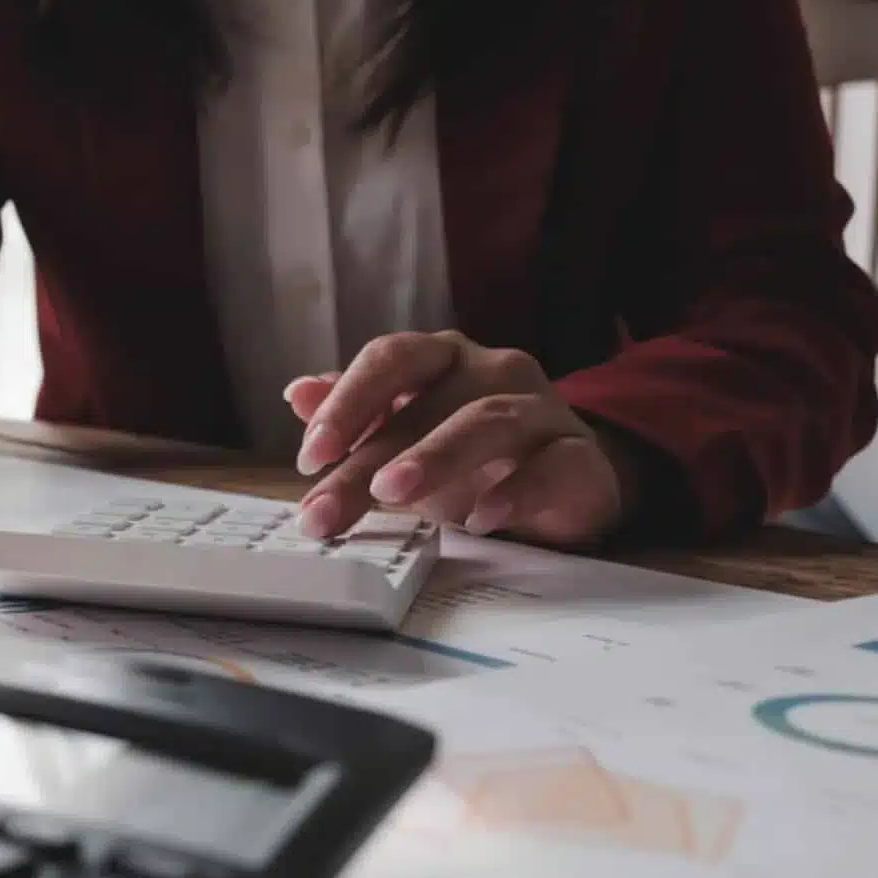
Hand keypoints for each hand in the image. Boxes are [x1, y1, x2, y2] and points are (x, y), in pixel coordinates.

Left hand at [285, 332, 638, 546]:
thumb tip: (297, 393)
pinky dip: (516, 492)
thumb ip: (356, 420)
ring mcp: (541, 409)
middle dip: (367, 459)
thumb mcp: (405, 439)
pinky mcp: (580, 455)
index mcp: (442, 358)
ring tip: (390, 493)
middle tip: (326, 509)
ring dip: (435, 456)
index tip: (308, 457)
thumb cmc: (473, 455)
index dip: (347, 401)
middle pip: (426, 403)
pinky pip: (553, 465)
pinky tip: (481, 520)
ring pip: (489, 419)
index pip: (390, 358)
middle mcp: (493, 370)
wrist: (569, 478)